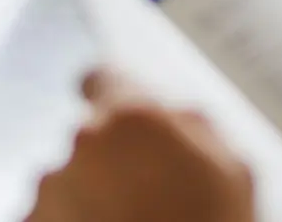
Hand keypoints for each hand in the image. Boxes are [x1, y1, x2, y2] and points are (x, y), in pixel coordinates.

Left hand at [26, 69, 252, 221]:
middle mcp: (78, 148)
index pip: (100, 79)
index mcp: (131, 118)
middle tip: (148, 199)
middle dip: (110, 162)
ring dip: (87, 202)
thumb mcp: (234, 170)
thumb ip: (194, 127)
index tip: (121, 117)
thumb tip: (169, 112)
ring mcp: (47, 196)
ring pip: (66, 186)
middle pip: (87, 140)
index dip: (112, 96)